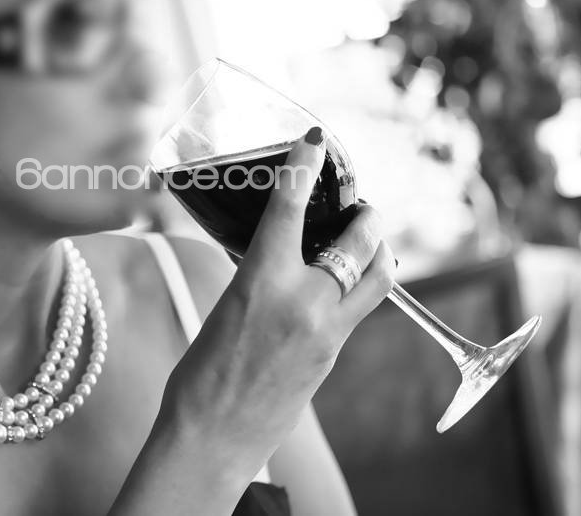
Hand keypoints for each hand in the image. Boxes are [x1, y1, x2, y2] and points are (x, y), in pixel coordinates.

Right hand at [159, 126, 395, 477]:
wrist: (212, 438)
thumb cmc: (200, 376)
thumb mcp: (222, 308)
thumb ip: (253, 276)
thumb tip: (270, 251)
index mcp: (261, 285)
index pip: (288, 209)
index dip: (303, 167)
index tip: (316, 142)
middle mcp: (304, 305)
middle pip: (359, 241)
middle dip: (367, 213)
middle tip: (360, 203)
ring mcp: (327, 334)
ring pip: (379, 277)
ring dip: (378, 249)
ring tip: (365, 238)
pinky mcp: (334, 356)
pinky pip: (362, 308)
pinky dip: (361, 285)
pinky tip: (341, 283)